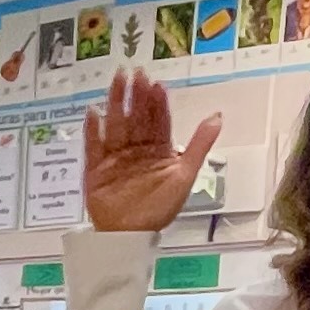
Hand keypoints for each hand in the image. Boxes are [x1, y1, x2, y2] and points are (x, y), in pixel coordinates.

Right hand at [83, 70, 222, 234]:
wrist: (130, 236)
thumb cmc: (159, 209)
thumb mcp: (185, 175)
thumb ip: (199, 145)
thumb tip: (217, 116)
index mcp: (157, 150)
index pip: (158, 120)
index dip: (157, 102)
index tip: (156, 83)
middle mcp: (136, 150)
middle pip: (135, 117)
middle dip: (135, 95)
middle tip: (135, 72)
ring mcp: (115, 158)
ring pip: (115, 124)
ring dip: (115, 103)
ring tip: (116, 81)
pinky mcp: (95, 169)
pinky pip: (93, 146)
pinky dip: (92, 130)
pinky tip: (93, 112)